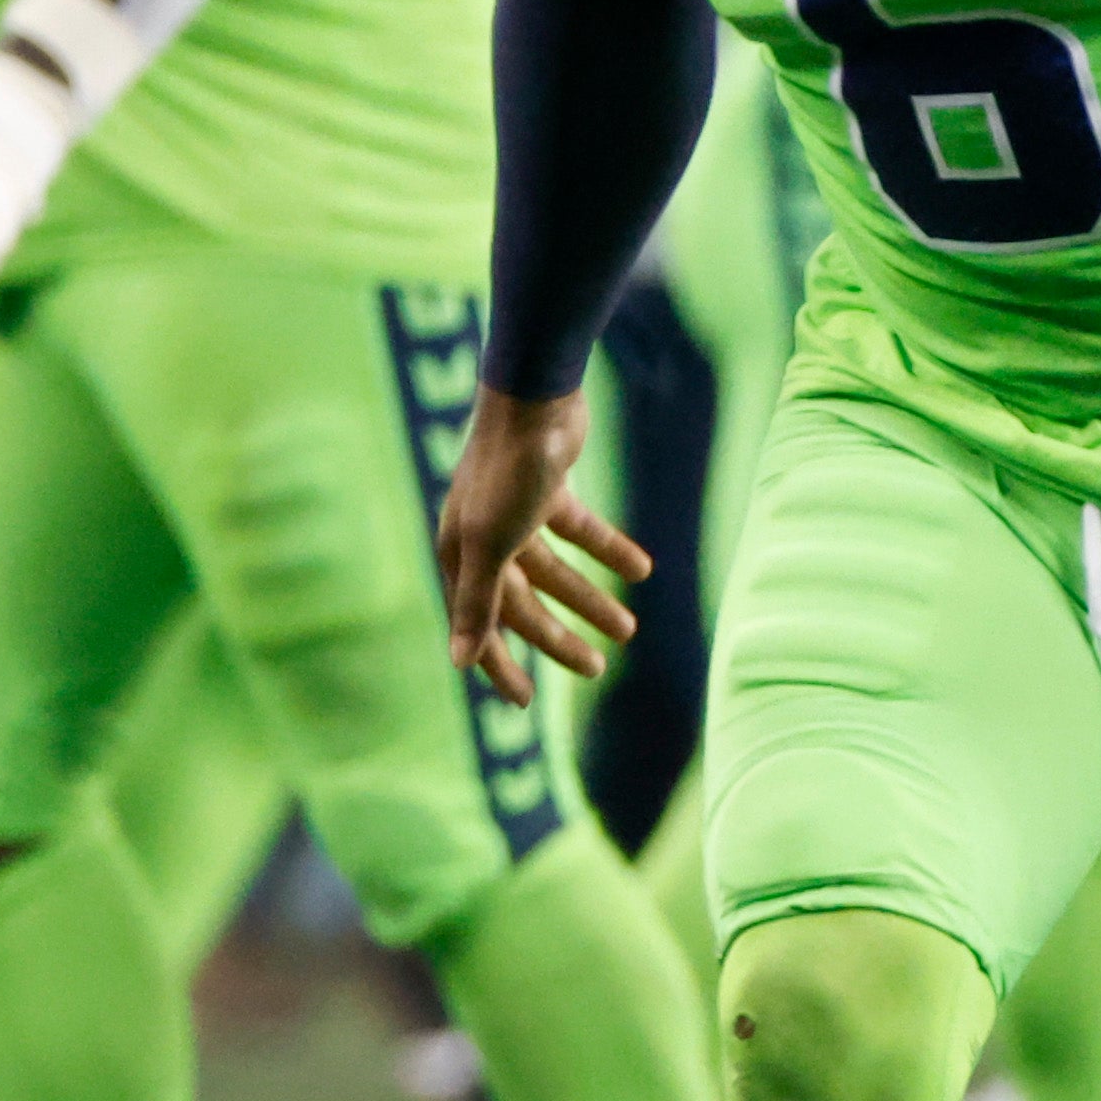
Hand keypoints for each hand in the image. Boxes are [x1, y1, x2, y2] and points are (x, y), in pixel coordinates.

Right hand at [431, 384, 650, 706]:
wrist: (534, 396)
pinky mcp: (548, 488)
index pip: (480, 626)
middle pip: (525, 604)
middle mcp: (484, 539)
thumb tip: (458, 665)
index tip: (527, 704)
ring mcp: (516, 513)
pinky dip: (609, 551)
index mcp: (462, 557)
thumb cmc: (506, 472)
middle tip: (599, 669)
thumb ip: (478, 604)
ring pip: (556, 570)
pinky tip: (642, 570)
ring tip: (629, 630)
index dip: (501, 666)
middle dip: (560, 638)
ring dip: (590, 599)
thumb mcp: (491, 545)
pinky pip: (580, 531)